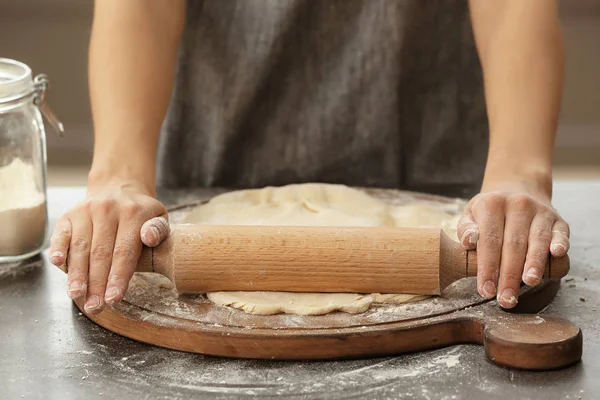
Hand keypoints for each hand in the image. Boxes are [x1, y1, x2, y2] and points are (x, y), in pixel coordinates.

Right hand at [49, 180, 168, 313]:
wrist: (118, 188)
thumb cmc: (141, 213)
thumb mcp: (158, 217)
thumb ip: (159, 229)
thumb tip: (150, 237)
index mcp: (133, 213)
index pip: (124, 251)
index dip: (118, 277)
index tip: (114, 298)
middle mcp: (107, 210)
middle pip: (100, 254)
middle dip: (97, 284)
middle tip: (96, 306)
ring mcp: (86, 211)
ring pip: (81, 248)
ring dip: (78, 275)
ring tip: (78, 296)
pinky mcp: (69, 215)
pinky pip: (61, 235)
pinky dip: (59, 249)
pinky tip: (59, 264)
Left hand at [457, 181, 569, 308]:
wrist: (517, 188)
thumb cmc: (490, 211)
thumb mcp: (471, 214)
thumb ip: (466, 229)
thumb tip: (469, 242)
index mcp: (492, 204)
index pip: (489, 240)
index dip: (488, 267)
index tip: (486, 290)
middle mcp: (517, 205)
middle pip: (513, 244)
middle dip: (509, 275)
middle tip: (506, 298)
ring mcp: (540, 211)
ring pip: (537, 239)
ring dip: (534, 263)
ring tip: (529, 282)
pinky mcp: (558, 219)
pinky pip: (560, 232)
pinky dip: (560, 242)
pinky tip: (557, 254)